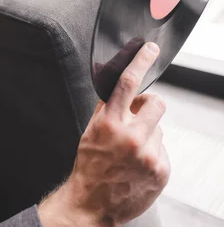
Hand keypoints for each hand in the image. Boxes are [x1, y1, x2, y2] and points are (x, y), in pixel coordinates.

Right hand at [38, 43, 169, 226]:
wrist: (92, 204)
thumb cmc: (90, 165)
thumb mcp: (91, 130)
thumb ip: (106, 107)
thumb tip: (116, 84)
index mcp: (109, 123)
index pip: (127, 83)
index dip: (140, 61)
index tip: (150, 50)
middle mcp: (130, 137)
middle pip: (156, 103)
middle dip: (149, 106)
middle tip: (139, 117)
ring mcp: (148, 155)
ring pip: (158, 127)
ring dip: (148, 134)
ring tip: (132, 151)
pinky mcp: (160, 170)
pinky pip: (162, 148)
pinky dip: (152, 153)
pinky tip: (138, 165)